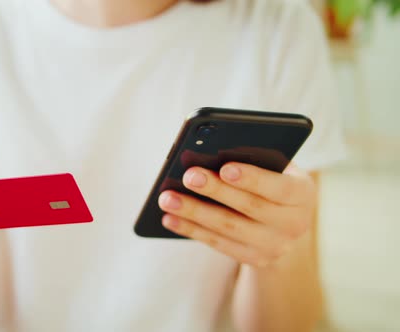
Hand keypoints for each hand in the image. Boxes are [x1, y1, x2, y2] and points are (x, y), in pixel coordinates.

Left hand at [158, 162, 316, 267]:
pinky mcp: (255, 259)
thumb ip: (256, 160)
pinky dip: (191, 230)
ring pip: (229, 228)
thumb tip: (213, 155)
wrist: (285, 223)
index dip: (253, 178)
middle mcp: (295, 224)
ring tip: (167, 198)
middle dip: (215, 190)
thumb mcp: (276, 167)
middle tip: (188, 176)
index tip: (225, 167)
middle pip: (249, 207)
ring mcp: (275, 246)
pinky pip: (218, 244)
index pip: (279, 187)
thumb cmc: (272, 179)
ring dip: (194, 212)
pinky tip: (169, 218)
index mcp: (303, 194)